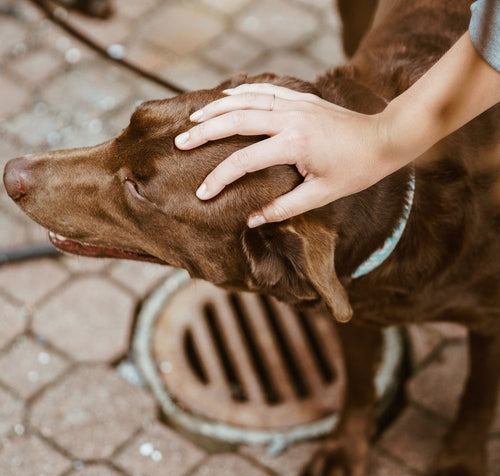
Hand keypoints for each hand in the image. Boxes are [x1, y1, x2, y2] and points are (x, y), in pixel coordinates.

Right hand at [175, 83, 395, 227]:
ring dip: (217, 108)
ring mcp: (295, 104)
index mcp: (294, 145)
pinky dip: (243, 92)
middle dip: (205, 133)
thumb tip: (252, 219)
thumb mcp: (320, 196)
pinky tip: (226, 97)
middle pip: (236, 121)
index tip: (203, 193)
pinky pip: (265, 90)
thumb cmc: (355, 171)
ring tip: (193, 119)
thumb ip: (284, 207)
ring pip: (246, 100)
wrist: (384, 139)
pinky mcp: (301, 98)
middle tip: (180, 142)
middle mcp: (290, 119)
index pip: (245, 161)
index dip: (220, 178)